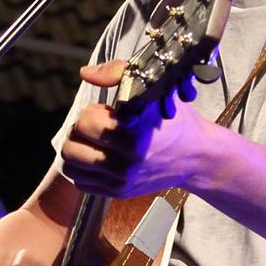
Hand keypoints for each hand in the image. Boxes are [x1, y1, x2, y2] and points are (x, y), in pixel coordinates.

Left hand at [59, 59, 210, 197]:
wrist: (195, 156)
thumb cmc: (173, 120)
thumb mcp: (152, 89)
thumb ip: (117, 73)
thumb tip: (86, 74)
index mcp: (133, 133)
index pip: (84, 123)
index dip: (90, 113)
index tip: (104, 113)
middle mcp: (125, 161)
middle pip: (71, 148)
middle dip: (78, 133)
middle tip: (93, 128)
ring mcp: (121, 180)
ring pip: (71, 167)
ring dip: (77, 151)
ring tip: (92, 143)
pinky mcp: (119, 192)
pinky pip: (81, 183)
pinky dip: (83, 170)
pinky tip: (97, 158)